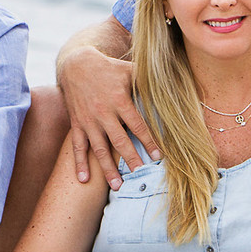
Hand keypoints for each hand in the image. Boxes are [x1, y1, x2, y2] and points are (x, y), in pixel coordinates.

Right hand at [56, 45, 158, 188]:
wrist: (76, 65)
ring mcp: (89, 121)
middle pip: (119, 140)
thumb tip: (174, 84)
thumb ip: (148, 81)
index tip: (158, 156)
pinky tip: (83, 180)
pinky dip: (79, 163)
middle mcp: (104, 113)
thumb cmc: (109, 69)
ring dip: (108, 169)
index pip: (138, 125)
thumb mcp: (129, 70)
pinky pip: (78, 147)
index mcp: (120, 100)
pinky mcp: (77, 125)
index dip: (149, 141)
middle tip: (140, 174)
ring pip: (99, 149)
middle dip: (131, 158)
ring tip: (118, 186)